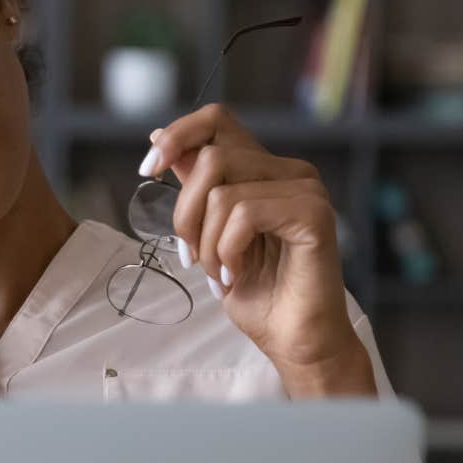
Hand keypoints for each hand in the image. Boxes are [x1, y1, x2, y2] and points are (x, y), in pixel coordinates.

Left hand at [141, 105, 370, 390]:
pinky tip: (237, 274)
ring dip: (206, 242)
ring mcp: (305, 189)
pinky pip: (244, 213)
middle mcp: (289, 171)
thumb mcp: (209, 234)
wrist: (294, 341)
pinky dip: (227, 249)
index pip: (217, 120)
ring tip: (221, 272)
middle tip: (192, 257)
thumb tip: (159, 138)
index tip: (147, 171)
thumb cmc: (257, 294)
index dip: (177, 136)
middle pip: (210, 157)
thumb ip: (196, 187)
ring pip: (222, 190)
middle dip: (185, 214)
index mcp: (264, 171)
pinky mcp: (314, 213)